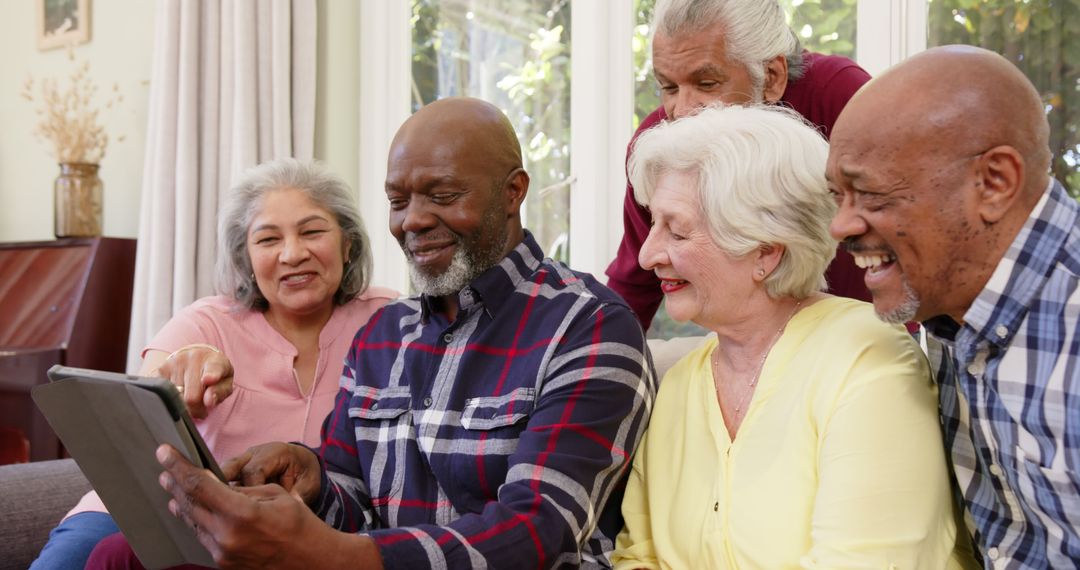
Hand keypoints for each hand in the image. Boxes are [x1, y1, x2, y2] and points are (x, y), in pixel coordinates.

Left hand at [157, 444, 381, 568]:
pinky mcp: (224, 563)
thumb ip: (241, 491)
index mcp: (240, 513)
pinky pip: (203, 537)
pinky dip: (195, 520)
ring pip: (193, 522)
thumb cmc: (299, 523)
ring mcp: (223, 553)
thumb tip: (217, 487)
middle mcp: (226, 536)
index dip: (178, 466)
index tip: (164, 452)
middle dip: (174, 483)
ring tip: (171, 488)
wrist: (311, 560)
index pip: (198, 484)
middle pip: (189, 504)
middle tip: (163, 467)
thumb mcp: (274, 494)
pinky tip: (191, 511)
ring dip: (181, 503)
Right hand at [159, 346, 233, 418]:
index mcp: (215, 360)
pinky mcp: (161, 369)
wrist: (198, 355)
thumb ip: (220, 392)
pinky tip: (180, 391)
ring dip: (184, 404)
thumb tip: (208, 401)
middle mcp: (194, 357)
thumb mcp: (225, 382)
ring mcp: (175, 362)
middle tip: (201, 408)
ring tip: (191, 395)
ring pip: (177, 398)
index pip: (213, 368)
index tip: (207, 380)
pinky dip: (173, 398)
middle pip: (191, 396)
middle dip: (197, 409)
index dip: (211, 375)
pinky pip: (164, 395)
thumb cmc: (215, 374)